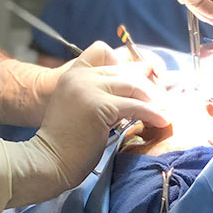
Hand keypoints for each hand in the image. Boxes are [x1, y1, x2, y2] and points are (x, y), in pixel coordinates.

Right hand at [0, 44, 169, 211]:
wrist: (48, 162)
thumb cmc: (66, 141)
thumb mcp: (78, 106)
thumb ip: (97, 93)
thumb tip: (134, 91)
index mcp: (73, 73)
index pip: (102, 50)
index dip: (124, 62)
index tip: (140, 79)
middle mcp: (81, 76)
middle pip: (124, 70)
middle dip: (146, 84)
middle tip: (161, 99)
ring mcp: (90, 89)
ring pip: (133, 85)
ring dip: (153, 98)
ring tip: (164, 110)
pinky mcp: (101, 106)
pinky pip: (136, 106)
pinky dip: (153, 113)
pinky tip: (162, 120)